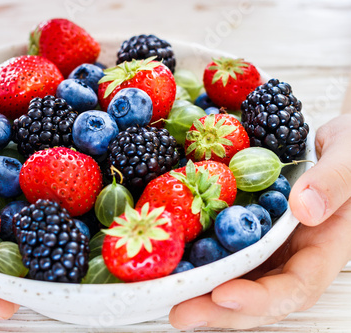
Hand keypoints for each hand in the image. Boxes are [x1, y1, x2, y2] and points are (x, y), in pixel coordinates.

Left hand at [169, 114, 350, 329]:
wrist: (336, 144)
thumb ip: (334, 181)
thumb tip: (305, 209)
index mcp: (324, 248)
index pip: (297, 287)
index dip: (261, 298)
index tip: (224, 296)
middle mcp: (292, 256)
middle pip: (258, 297)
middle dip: (219, 311)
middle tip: (181, 314)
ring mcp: (268, 248)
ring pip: (236, 281)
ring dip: (202, 294)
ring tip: (165, 298)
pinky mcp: (247, 234)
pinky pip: (223, 252)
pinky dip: (198, 262)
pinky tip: (170, 263)